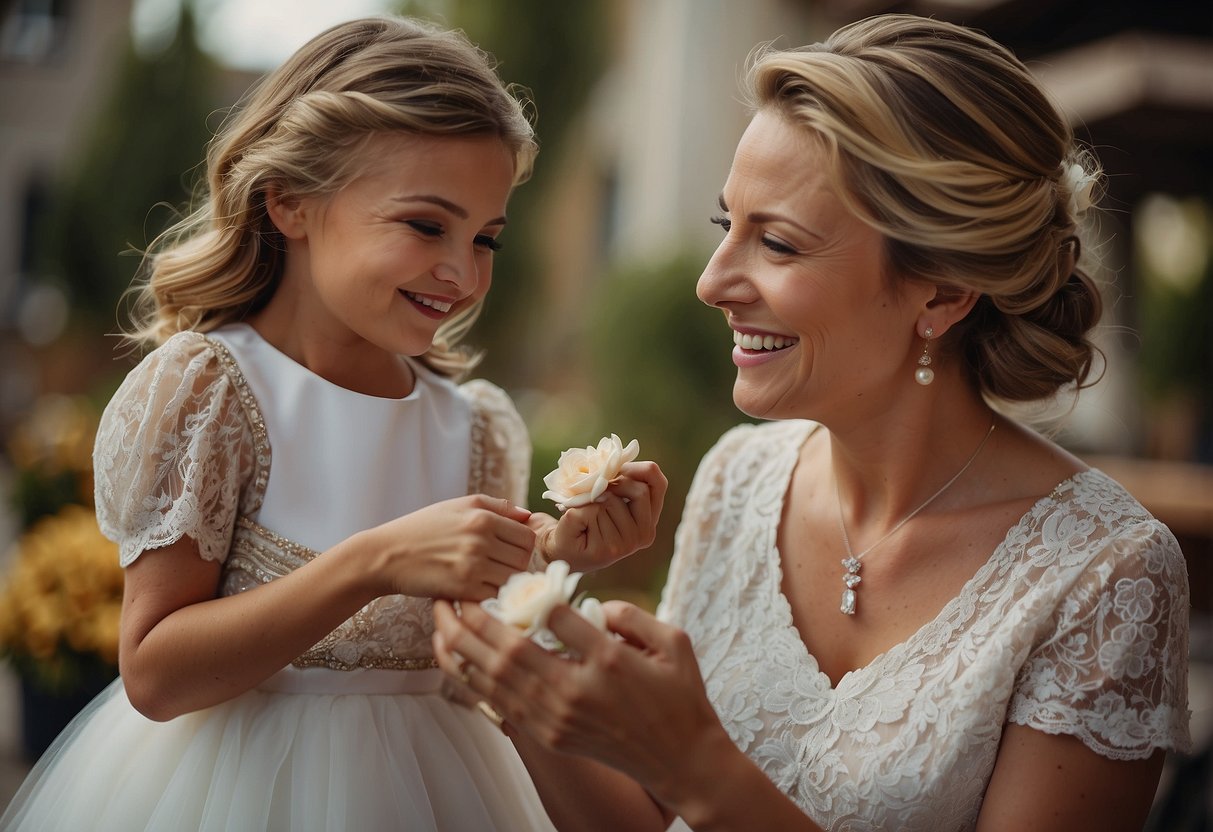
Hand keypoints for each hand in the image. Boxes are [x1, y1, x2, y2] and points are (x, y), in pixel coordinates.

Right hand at [362, 494, 534, 601]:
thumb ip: (497, 507)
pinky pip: (493, 595)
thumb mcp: (457, 505)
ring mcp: (472, 566)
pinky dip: (487, 595)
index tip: (508, 551)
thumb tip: (527, 515)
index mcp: (482, 517)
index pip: (528, 536)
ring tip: (485, 578)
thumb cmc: (422, 528)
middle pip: (523, 560)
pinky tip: (473, 589)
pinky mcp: (463, 589)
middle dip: (514, 565)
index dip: (521, 545)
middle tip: (497, 566)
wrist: (386, 555)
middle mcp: (480, 540)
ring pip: (511, 580)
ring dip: (502, 582)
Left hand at [432, 598, 728, 806]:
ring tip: (441, 619)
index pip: (557, 618)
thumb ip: (633, 614)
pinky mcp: (549, 736)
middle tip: (452, 593)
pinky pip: (499, 704)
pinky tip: (456, 659)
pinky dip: (472, 680)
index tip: (523, 580)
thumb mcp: (674, 643)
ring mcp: (558, 718)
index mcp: (609, 661)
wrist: (680, 759)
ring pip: (495, 679)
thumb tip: (593, 604)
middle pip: (510, 649)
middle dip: (473, 619)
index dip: (535, 596)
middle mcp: (576, 691)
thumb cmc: (680, 697)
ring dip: (461, 647)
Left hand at [536, 461, 666, 570]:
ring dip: (592, 499)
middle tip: (597, 490)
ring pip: (612, 501)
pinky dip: (577, 510)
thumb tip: (618, 463)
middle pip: (639, 491)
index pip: (659, 484)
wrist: (563, 548)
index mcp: (649, 518)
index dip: (640, 469)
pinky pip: (591, 512)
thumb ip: (621, 481)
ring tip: (585, 511)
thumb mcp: (610, 496)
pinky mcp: (607, 550)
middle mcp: (644, 533)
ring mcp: (627, 544)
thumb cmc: (588, 516)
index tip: (620, 468)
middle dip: (615, 484)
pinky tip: (577, 523)